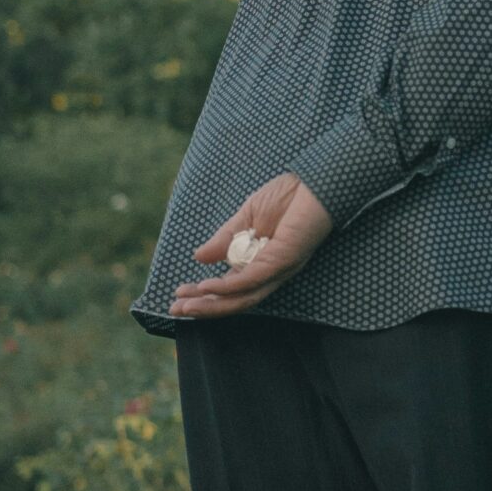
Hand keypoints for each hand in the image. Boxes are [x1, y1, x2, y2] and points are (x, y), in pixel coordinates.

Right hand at [168, 173, 333, 320]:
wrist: (315, 181)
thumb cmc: (288, 196)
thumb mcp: (247, 216)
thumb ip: (225, 238)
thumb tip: (199, 257)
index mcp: (262, 262)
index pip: (231, 287)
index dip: (205, 293)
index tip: (179, 293)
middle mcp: (271, 272)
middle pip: (236, 299)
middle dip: (205, 307)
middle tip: (175, 309)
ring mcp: (278, 268)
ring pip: (243, 297)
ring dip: (212, 303)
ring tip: (186, 306)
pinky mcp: (283, 260)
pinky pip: (252, 279)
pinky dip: (228, 286)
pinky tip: (208, 286)